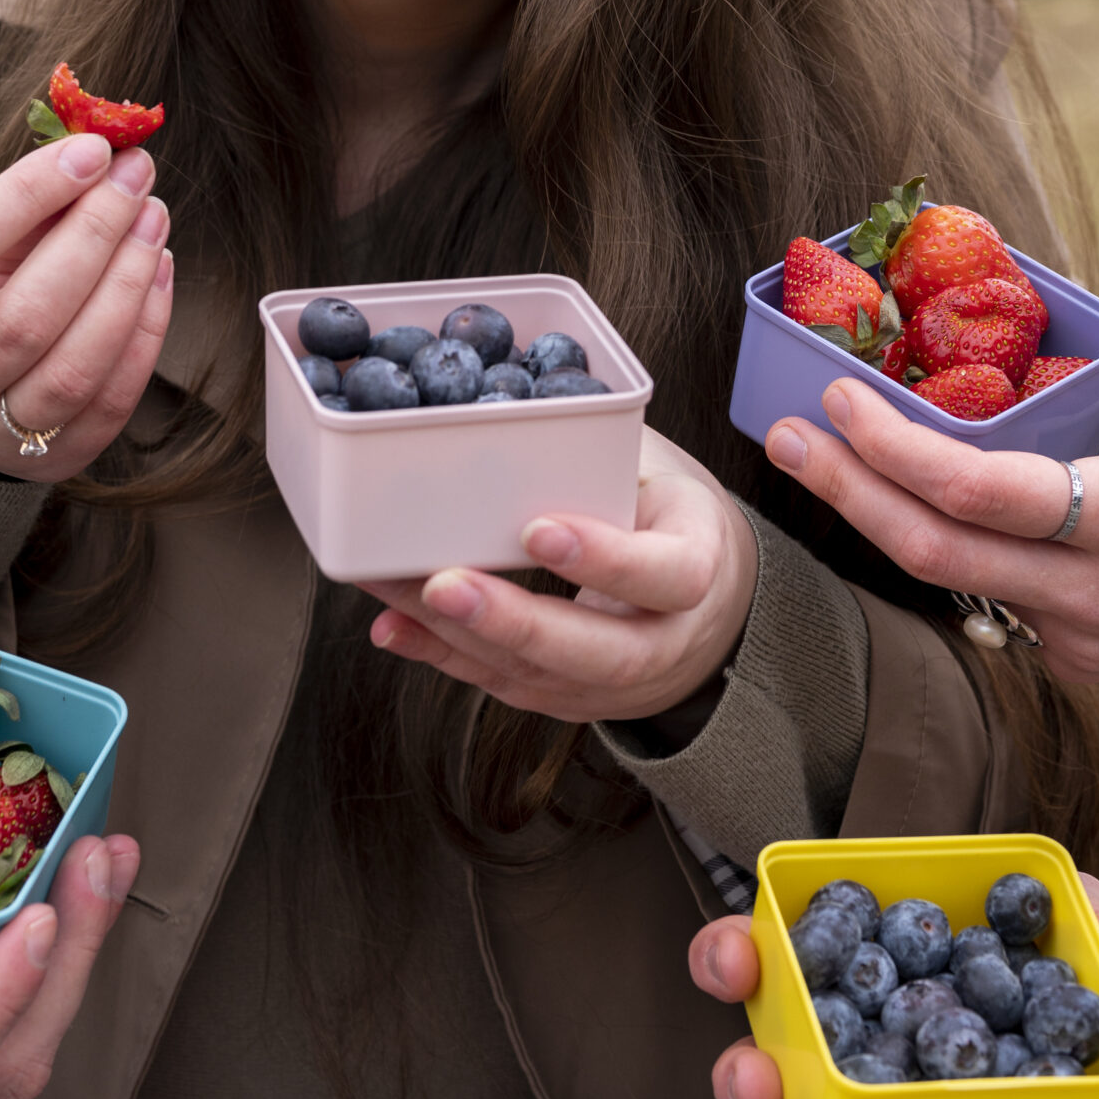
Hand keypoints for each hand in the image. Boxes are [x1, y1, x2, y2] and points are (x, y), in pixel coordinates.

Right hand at [0, 132, 173, 480]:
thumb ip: (17, 211)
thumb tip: (101, 160)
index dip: (25, 195)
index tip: (89, 150)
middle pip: (23, 319)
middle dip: (93, 237)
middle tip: (135, 178)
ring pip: (73, 369)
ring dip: (128, 284)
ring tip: (152, 220)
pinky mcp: (48, 462)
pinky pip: (111, 402)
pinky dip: (146, 331)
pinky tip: (157, 271)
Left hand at [362, 428, 758, 721]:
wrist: (705, 609)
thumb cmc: (669, 520)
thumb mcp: (661, 473)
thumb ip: (603, 455)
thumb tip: (507, 402)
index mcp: (698, 567)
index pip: (668, 576)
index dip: (606, 559)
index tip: (537, 529)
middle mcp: (661, 641)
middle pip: (597, 652)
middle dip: (512, 622)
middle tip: (444, 583)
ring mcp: (611, 683)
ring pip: (536, 674)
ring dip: (456, 633)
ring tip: (393, 587)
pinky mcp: (564, 696)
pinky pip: (499, 682)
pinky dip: (439, 653)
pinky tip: (393, 625)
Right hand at [691, 871, 1098, 1098]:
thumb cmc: (1061, 965)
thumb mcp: (1075, 930)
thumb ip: (1085, 913)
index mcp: (853, 953)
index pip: (762, 952)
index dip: (730, 955)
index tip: (739, 962)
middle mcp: (846, 1036)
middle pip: (764, 1065)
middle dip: (748, 1080)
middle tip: (763, 1092)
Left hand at [760, 336, 1098, 695]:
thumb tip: (1047, 305)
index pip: (980, 491)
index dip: (893, 447)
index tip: (837, 396)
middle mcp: (1094, 589)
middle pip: (931, 551)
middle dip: (841, 489)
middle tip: (780, 435)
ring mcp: (1079, 637)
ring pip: (946, 582)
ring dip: (873, 519)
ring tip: (815, 460)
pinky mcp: (1075, 662)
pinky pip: (988, 599)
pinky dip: (941, 547)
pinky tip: (902, 504)